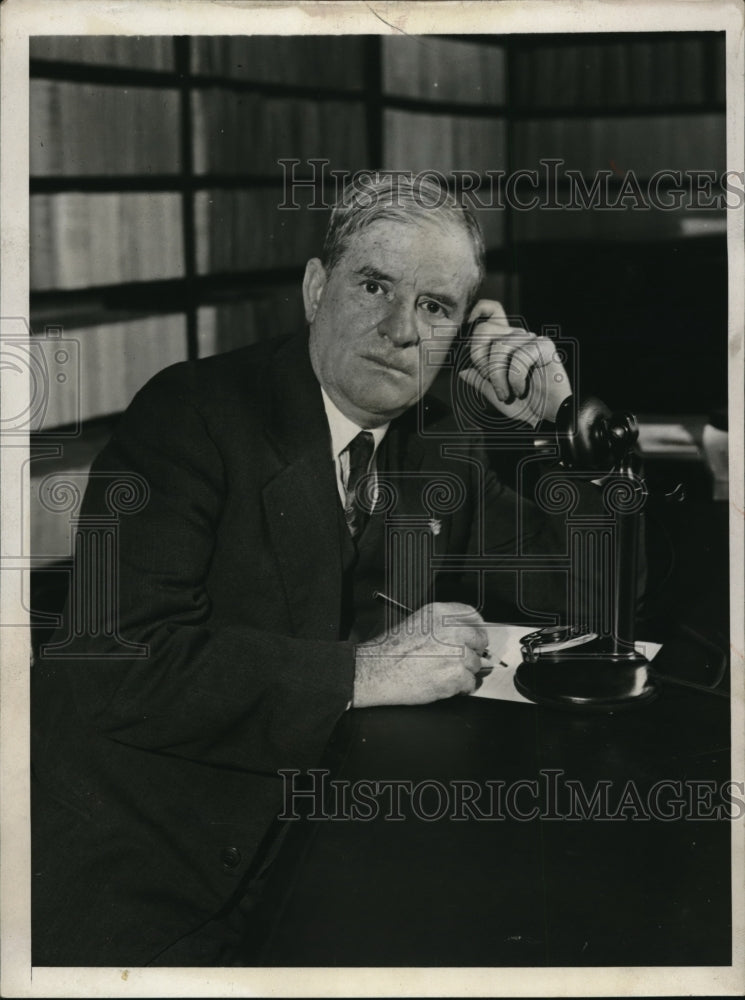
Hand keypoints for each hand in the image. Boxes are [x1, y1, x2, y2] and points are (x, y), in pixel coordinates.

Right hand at [352, 602, 491, 707]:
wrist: (378, 671)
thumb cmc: (391, 651)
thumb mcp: (416, 623)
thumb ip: (441, 624)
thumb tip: (462, 634)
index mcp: (440, 613)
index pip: (472, 615)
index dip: (477, 628)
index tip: (476, 636)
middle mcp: (451, 630)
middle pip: (480, 640)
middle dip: (473, 651)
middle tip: (462, 659)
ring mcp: (456, 653)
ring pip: (475, 664)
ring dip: (464, 672)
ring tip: (443, 673)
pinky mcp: (456, 675)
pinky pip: (470, 684)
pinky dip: (460, 688)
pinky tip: (445, 684)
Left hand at [458, 300, 571, 427]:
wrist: (548, 418)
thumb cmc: (524, 404)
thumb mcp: (494, 394)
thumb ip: (479, 381)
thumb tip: (461, 370)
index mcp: (504, 341)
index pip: (489, 311)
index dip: (476, 312)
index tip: (465, 335)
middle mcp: (517, 336)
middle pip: (484, 329)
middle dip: (480, 359)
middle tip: (489, 380)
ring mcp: (531, 339)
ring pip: (499, 347)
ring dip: (497, 376)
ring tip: (505, 393)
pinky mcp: (544, 347)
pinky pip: (519, 357)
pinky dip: (515, 379)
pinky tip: (520, 390)